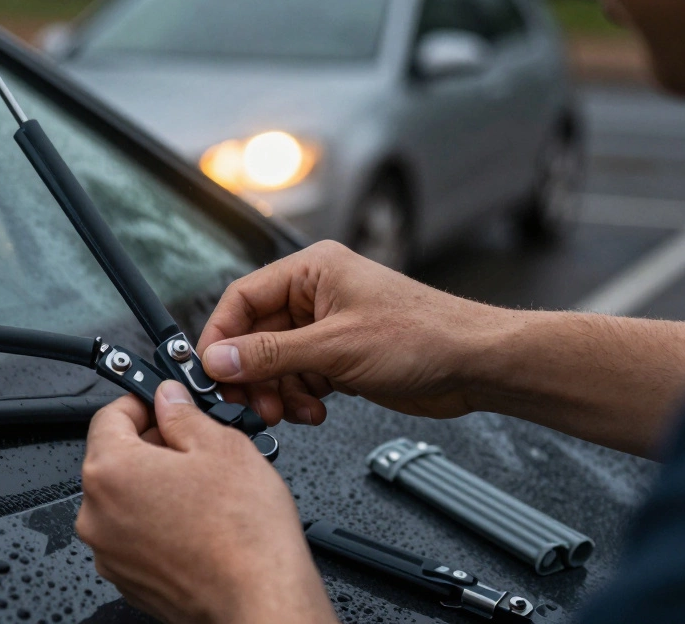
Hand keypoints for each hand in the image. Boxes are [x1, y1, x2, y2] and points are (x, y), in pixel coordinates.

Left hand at [76, 381, 335, 623]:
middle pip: (114, 459)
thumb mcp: (222, 447)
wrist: (260, 600)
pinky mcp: (127, 579)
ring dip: (155, 487)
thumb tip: (169, 399)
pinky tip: (196, 523)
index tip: (164, 404)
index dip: (141, 402)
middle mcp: (96, 514)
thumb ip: (184, 414)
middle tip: (194, 446)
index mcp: (110, 471)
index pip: (108, 416)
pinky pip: (133, 536)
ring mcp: (109, 552)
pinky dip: (157, 523)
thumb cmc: (243, 534)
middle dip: (152, 447)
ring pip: (125, 500)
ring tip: (202, 490)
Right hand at [196, 240, 495, 425]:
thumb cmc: (424, 336)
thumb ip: (270, 355)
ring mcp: (328, 328)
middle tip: (246, 403)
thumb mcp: (335, 347)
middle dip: (250, 374)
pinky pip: (299, 378)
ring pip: (275, 363)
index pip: (242, 298)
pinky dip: (298, 399)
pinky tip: (313, 412)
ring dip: (275, 391)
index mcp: (311, 271)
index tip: (209, 370)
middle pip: (255, 335)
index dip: (220, 336)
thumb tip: (219, 359)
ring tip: (287, 412)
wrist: (475, 365)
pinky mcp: (340, 358)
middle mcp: (315, 295)